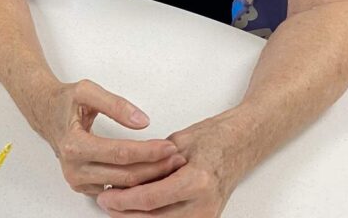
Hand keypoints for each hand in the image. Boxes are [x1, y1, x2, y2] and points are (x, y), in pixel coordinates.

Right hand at [32, 79, 184, 195]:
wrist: (45, 113)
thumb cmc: (65, 101)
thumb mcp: (87, 91)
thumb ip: (115, 104)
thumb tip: (142, 122)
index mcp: (74, 145)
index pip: (121, 153)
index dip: (148, 151)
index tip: (169, 146)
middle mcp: (74, 168)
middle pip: (125, 176)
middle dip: (155, 168)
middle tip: (177, 158)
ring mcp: (77, 181)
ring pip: (123, 187)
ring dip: (149, 178)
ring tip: (170, 165)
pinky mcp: (83, 187)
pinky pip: (115, 189)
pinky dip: (135, 183)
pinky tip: (151, 172)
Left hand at [96, 113, 243, 216]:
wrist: (242, 144)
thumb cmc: (213, 138)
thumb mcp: (177, 143)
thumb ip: (151, 163)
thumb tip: (123, 178)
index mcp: (197, 181)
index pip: (150, 198)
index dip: (123, 200)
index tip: (105, 195)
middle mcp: (205, 204)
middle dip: (124, 213)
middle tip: (105, 202)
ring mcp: (209, 216)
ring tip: (117, 207)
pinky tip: (138, 211)